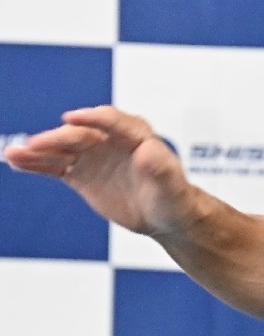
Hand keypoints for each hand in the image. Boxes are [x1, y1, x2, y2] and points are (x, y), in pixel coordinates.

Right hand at [3, 106, 197, 237]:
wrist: (167, 216)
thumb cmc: (175, 197)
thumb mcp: (173, 185)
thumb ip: (162, 168)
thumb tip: (148, 152)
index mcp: (136, 135)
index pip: (111, 121)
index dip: (91, 119)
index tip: (70, 119)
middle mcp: (109, 140)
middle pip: (80, 135)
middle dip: (56, 139)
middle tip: (34, 145)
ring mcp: (93, 156)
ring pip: (61, 149)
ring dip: (37, 150)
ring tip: (13, 153)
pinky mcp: (82, 173)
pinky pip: (55, 165)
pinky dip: (36, 164)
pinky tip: (15, 161)